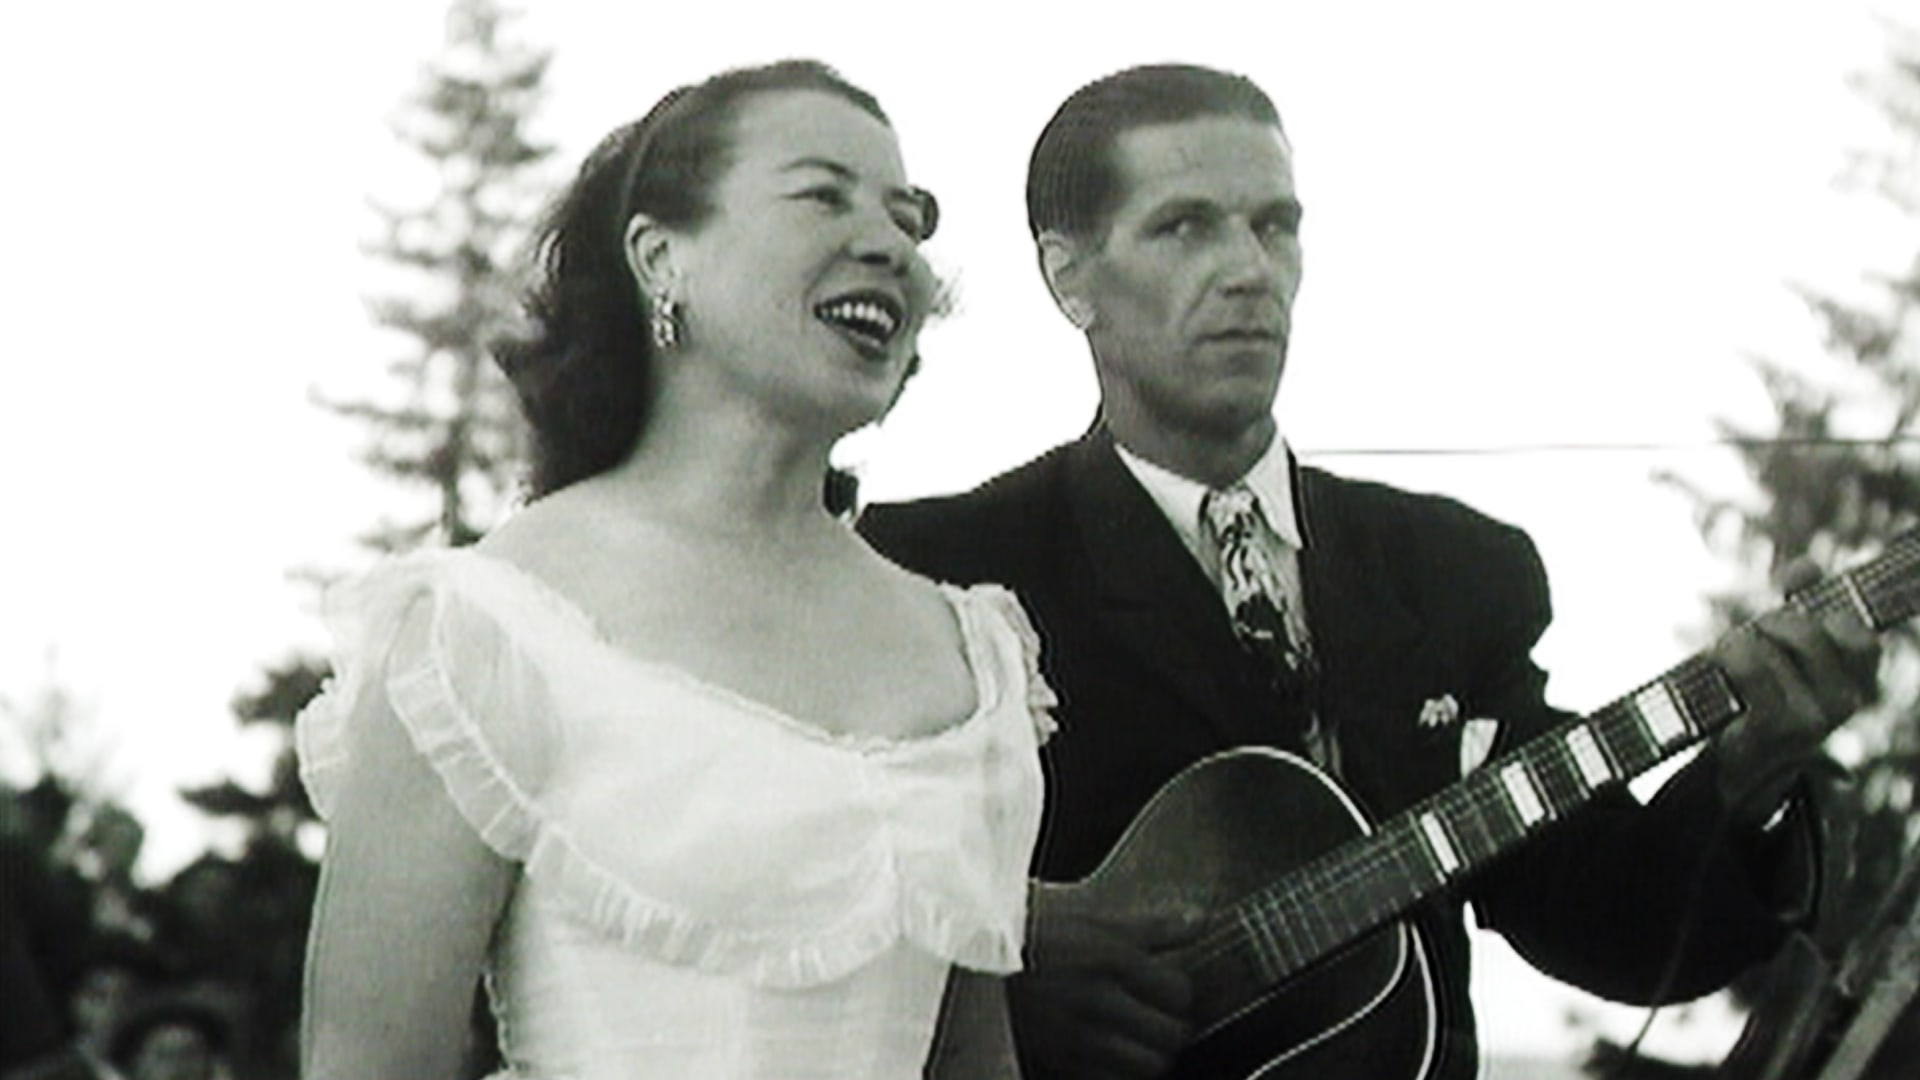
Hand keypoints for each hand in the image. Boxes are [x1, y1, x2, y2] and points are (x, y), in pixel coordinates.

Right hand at [1009, 886, 1200, 1077]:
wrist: (963, 952)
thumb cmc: (1024, 929)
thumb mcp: (1088, 914)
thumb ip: (1150, 923)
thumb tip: (1201, 919)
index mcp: (1109, 957)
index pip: (1179, 991)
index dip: (1176, 990)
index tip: (1165, 985)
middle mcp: (1096, 1001)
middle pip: (1170, 1035)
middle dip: (1170, 1026)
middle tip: (1157, 1015)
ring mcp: (1075, 1037)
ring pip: (1146, 1066)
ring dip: (1147, 1054)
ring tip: (1136, 1039)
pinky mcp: (1054, 1061)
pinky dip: (1115, 1072)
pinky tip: (1106, 1054)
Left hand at [1710, 561, 1880, 826]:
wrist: (1740, 764)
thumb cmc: (1767, 696)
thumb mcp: (1790, 650)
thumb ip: (1804, 603)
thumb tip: (1808, 566)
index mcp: (1860, 681)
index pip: (1857, 630)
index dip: (1818, 597)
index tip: (1786, 588)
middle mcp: (1848, 701)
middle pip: (1805, 628)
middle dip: (1768, 622)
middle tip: (1749, 635)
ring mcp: (1817, 717)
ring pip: (1771, 644)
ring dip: (1739, 642)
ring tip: (1728, 658)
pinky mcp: (1780, 726)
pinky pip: (1750, 664)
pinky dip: (1726, 655)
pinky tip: (1717, 664)